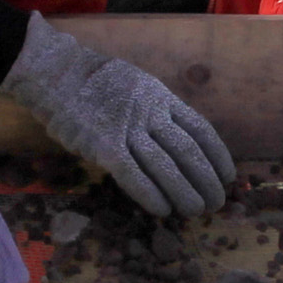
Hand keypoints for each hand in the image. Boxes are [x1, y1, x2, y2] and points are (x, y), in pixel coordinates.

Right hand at [0, 14, 232, 216]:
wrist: (54, 72)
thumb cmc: (94, 82)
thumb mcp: (136, 84)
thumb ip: (155, 110)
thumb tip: (176, 140)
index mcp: (160, 97)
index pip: (200, 129)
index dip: (217, 155)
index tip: (228, 176)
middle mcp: (149, 113)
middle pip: (188, 151)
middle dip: (206, 180)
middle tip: (217, 203)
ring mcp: (127, 129)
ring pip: (165, 166)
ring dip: (185, 192)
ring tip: (196, 211)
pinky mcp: (103, 146)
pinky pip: (133, 175)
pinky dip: (150, 195)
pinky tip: (163, 210)